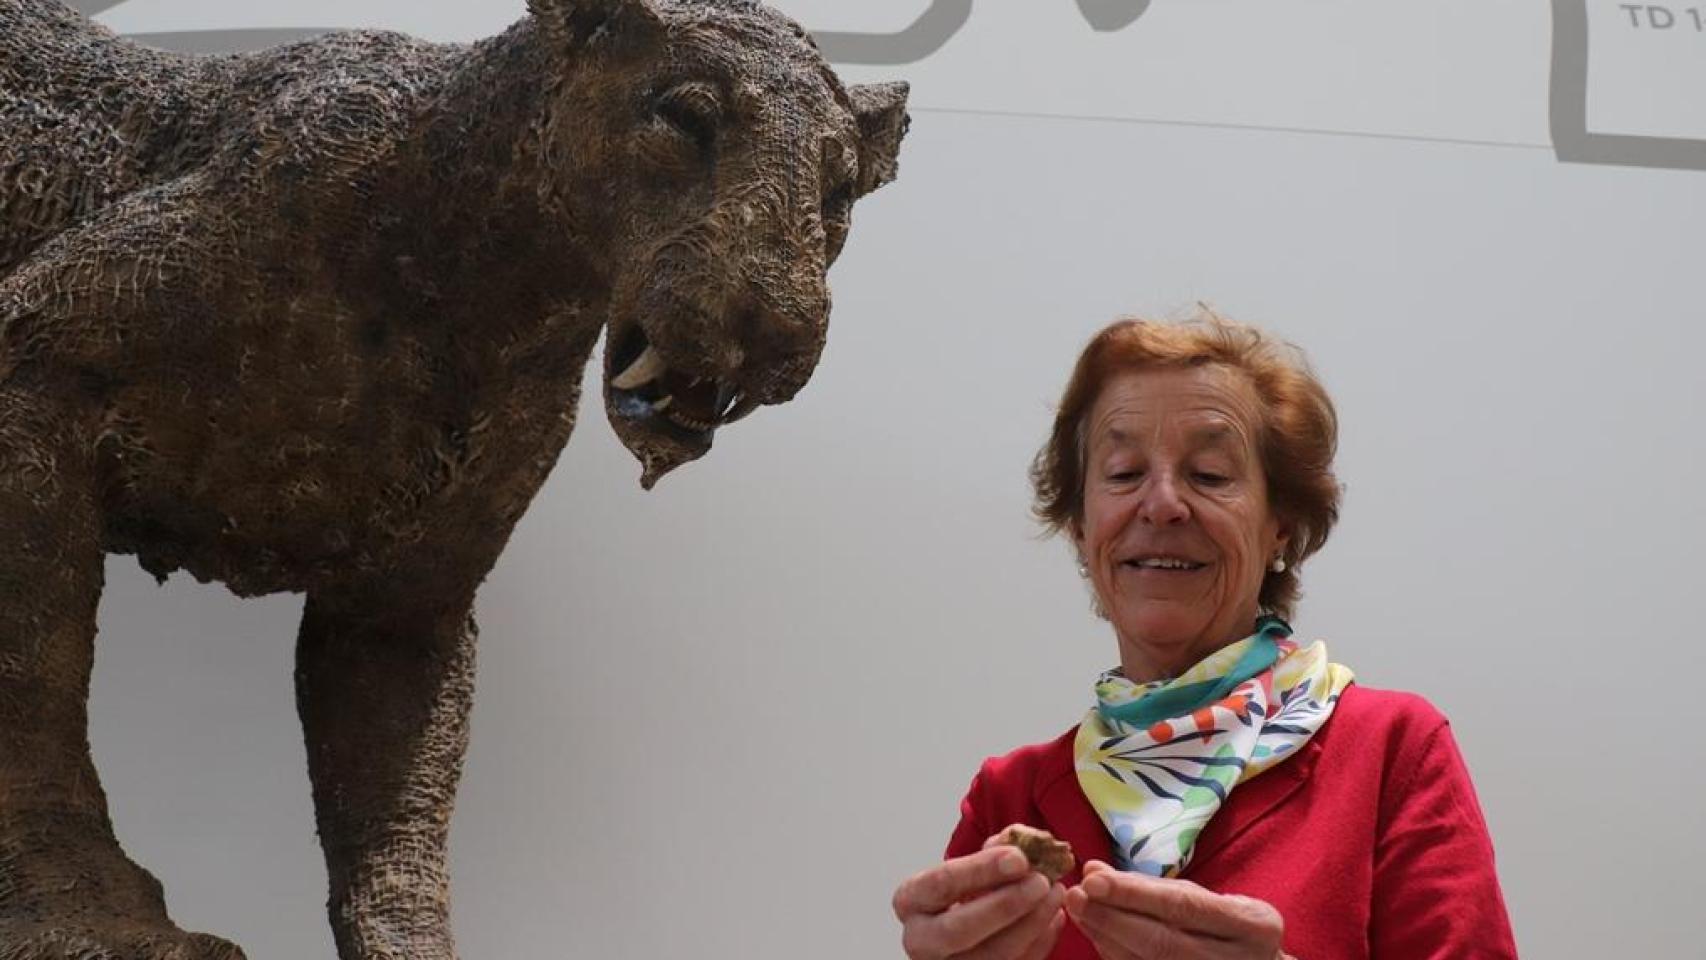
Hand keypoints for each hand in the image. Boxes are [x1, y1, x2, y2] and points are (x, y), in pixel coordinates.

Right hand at [893, 843, 1066, 958]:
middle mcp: (920, 941)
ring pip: (991, 956)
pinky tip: (1054, 916)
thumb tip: (1025, 845)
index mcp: (910, 901)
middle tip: (1040, 882)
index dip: (981, 870)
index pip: (941, 884)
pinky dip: (1039, 943)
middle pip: (959, 930)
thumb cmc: (969, 889)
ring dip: (1031, 924)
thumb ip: (995, 850)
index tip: (1019, 858)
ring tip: (1056, 894)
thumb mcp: (973, 864)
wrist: (968, 924)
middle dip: (1005, 905)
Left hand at [1062, 860, 1286, 959]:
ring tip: (1079, 912)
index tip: (1092, 880)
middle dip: (1112, 919)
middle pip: (1163, 943)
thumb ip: (1152, 886)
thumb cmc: (1229, 929)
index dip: (1134, 895)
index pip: (1183, 907)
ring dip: (1106, 938)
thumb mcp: (1208, 899)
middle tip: (1075, 897)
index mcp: (1253, 925)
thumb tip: (1093, 870)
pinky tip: (1098, 937)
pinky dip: (1116, 957)